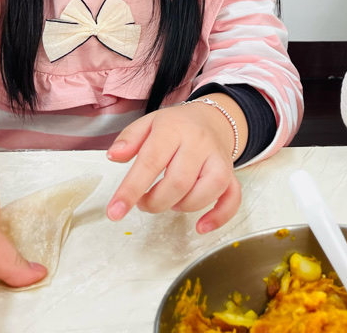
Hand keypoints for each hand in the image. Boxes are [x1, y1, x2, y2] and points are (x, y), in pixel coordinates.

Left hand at [105, 100, 242, 233]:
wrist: (213, 118)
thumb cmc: (176, 126)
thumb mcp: (148, 123)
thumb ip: (129, 138)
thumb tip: (113, 156)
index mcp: (173, 129)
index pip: (151, 161)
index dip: (131, 189)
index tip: (115, 212)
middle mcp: (199, 143)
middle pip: (179, 181)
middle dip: (155, 202)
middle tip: (144, 202)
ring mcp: (218, 159)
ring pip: (207, 190)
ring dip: (182, 206)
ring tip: (169, 201)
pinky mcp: (231, 174)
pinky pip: (233, 197)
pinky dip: (219, 216)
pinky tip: (202, 226)